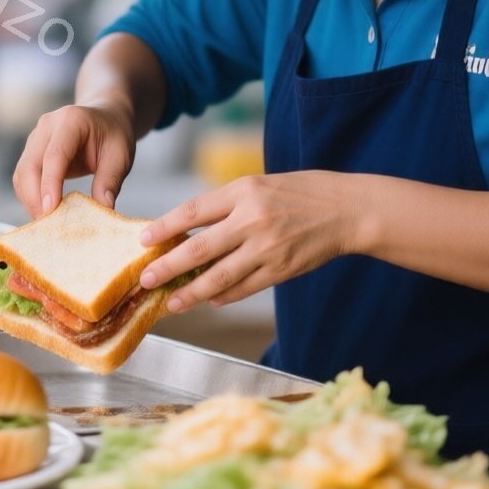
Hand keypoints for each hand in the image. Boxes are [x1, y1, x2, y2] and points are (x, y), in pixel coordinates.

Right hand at [12, 102, 136, 216]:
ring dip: (30, 201)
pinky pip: (23, 178)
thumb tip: (103, 208)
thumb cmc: (113, 135)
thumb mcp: (121, 155)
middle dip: (35, 198)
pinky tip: (44, 213)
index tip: (50, 211)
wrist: (105, 118)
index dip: (49, 184)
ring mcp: (35, 138)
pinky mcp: (31, 152)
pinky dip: (30, 197)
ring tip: (47, 224)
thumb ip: (110, 180)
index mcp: (71, 120)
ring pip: (22, 174)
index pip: (54, 155)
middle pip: (30, 166)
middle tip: (48, 227)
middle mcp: (47, 126)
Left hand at [138, 171, 365, 312]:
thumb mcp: (258, 186)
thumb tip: (186, 230)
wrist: (345, 210)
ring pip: (219, 277)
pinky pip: (244, 288)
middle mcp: (252, 220)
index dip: (164, 227)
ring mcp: (267, 248)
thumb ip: (224, 206)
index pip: (193, 211)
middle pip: (199, 249)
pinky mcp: (281, 270)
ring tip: (171, 302)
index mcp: (243, 192)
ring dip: (191, 293)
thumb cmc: (297, 193)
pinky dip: (224, 296)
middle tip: (145, 279)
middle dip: (168, 267)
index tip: (143, 240)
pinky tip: (209, 300)